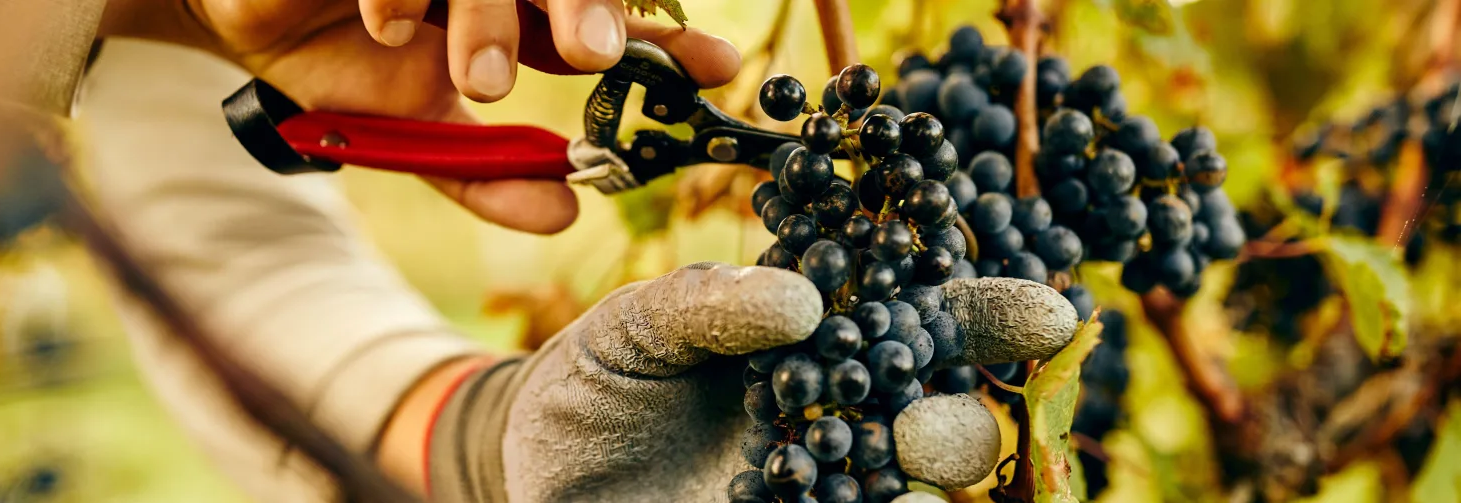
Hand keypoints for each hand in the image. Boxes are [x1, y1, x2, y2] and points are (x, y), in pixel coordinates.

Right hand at [101, 0, 742, 233]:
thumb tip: (565, 212)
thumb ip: (484, 174)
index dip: (665, 46)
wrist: (243, 20)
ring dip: (493, 17)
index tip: (716, 72)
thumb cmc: (339, 73)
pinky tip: (388, 24)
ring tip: (485, 79)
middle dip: (589, 10)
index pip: (609, 25)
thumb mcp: (414, 139)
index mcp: (519, 20)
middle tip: (597, 52)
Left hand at [426, 264, 1078, 501]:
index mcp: (814, 334)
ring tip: (900, 468)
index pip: (916, 316)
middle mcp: (836, 410)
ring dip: (922, 482)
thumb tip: (801, 300)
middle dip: (955, 422)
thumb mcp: (631, 329)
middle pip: (937, 415)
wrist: (533, 469)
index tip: (1046, 313)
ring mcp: (818, 480)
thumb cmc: (594, 380)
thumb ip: (704, 308)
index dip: (986, 315)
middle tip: (926, 427)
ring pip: (904, 486)